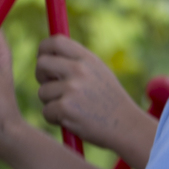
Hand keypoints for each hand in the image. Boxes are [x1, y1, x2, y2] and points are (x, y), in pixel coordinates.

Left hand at [35, 36, 144, 151]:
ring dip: (51, 103)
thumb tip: (49, 55)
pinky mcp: (65, 108)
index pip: (55, 42)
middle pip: (42, 64)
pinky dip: (54, 119)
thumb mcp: (99, 73)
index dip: (43, 50)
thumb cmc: (110, 101)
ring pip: (42, 92)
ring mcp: (71, 88)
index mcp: (87, 58)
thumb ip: (77, 62)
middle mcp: (79, 69)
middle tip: (51, 87)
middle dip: (41, 76)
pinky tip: (71, 120)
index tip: (42, 59)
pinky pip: (46, 112)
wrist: (126, 126)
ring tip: (70, 109)